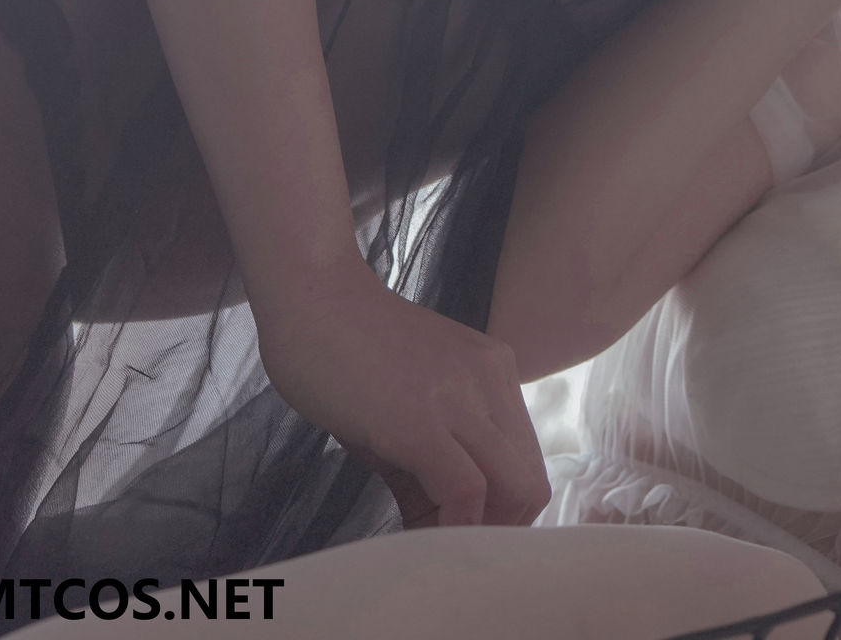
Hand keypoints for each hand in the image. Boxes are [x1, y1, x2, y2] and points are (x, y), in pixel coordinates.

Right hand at [256, 267, 549, 527]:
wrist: (308, 294)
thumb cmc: (343, 350)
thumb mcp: (405, 404)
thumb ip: (430, 458)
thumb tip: (438, 524)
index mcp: (495, 373)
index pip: (526, 462)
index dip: (497, 511)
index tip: (453, 529)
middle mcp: (492, 381)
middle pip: (531, 482)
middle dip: (493, 530)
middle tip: (444, 545)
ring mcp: (461, 397)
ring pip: (514, 489)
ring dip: (475, 532)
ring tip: (426, 539)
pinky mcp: (421, 420)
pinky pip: (466, 489)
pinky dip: (451, 525)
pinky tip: (416, 532)